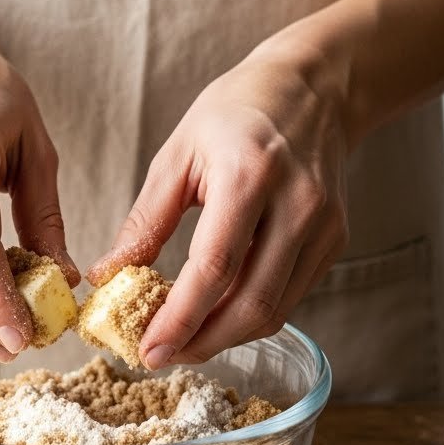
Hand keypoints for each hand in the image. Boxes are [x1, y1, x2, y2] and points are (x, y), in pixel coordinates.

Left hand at [89, 37, 349, 368]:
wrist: (312, 88)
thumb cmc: (236, 112)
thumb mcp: (177, 155)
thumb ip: (145, 221)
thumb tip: (108, 275)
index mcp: (249, 175)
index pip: (214, 268)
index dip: (180, 319)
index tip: (148, 351)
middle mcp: (296, 204)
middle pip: (251, 302)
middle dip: (202, 342)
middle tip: (160, 356)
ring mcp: (324, 225)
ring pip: (275, 310)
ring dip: (225, 337)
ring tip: (183, 341)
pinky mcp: (335, 239)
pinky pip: (290, 296)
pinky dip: (251, 315)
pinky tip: (218, 314)